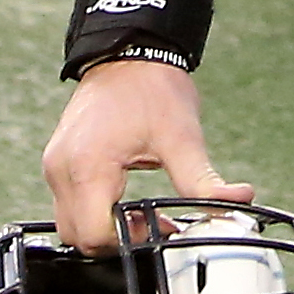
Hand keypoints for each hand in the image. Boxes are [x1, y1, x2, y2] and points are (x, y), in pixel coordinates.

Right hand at [42, 58, 249, 254]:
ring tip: (143, 214)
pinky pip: (69, 203)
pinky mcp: (60, 162)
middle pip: (77, 237)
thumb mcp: (183, 138)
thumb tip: (237, 200)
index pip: (94, 234)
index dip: (128, 241)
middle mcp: (62, 170)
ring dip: (105, 228)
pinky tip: (126, 200)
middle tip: (154, 225)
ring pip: (69, 223)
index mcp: (89, 168)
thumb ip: (204, 180)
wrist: (130, 53)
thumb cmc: (152, 90)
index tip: (160, 229)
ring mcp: (56, 166)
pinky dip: (95, 211)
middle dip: (116, 240)